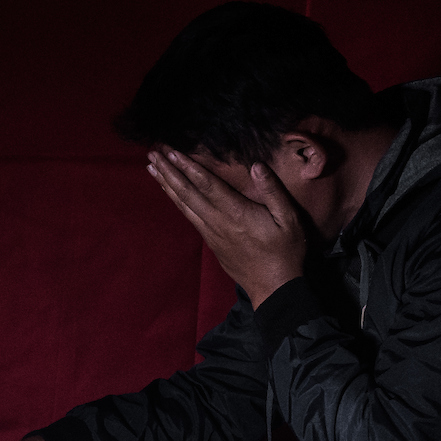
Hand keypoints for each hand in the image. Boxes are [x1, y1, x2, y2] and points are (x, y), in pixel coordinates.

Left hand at [147, 148, 307, 306]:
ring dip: (167, 185)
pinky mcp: (210, 242)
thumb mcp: (289, 219)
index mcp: (236, 213)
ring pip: (183, 205)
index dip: (188, 167)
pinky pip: (188, 216)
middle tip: (152, 154)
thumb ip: (273, 191)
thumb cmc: (285, 251)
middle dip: (169, 172)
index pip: (207, 185)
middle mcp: (218, 222)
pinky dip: (176, 200)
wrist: (273, 287)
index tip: (172, 152)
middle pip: (187, 193)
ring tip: (152, 168)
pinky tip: (170, 192)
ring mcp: (211, 233)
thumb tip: (257, 166)